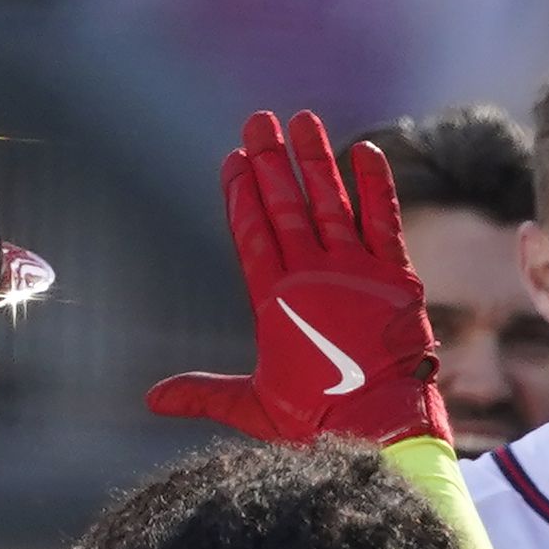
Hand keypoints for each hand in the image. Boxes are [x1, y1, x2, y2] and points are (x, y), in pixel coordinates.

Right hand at [143, 111, 448, 449]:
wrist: (384, 428)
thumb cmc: (319, 421)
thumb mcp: (255, 407)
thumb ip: (205, 393)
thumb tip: (152, 399)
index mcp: (275, 302)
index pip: (252, 233)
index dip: (242, 193)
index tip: (234, 159)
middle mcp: (312, 276)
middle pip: (285, 205)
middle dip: (270, 160)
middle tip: (259, 121)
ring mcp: (356, 271)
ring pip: (330, 202)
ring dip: (315, 159)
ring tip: (303, 120)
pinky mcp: (396, 276)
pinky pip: (385, 219)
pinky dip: (376, 185)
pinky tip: (367, 151)